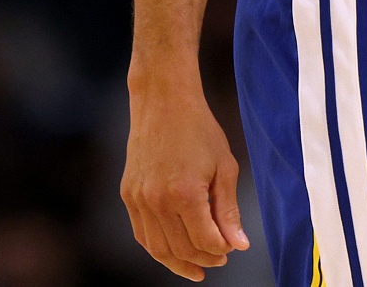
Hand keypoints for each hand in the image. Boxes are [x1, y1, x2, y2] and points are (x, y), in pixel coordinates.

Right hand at [122, 76, 249, 280]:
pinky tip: (174, 250)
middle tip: (219, 258)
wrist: (163, 100)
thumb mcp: (224, 167)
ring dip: (179, 263)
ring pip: (158, 249)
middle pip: (183, 249)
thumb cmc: (199, 130)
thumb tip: (238, 245)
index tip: (231, 247)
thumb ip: (229, 210)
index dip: (222, 249)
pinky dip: (158, 248)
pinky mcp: (128, 194)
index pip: (206, 241)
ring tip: (197, 266)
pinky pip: (142, 234)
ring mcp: (138, 198)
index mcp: (185, 193)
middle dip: (205, 259)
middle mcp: (157, 200)